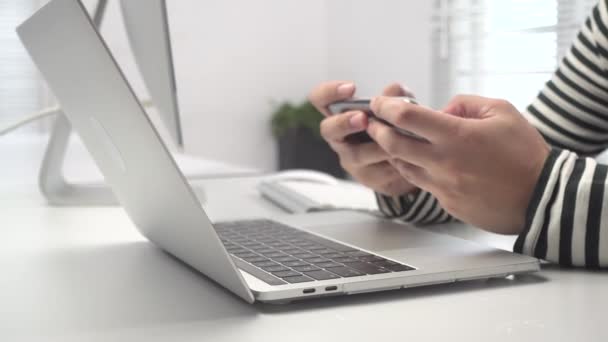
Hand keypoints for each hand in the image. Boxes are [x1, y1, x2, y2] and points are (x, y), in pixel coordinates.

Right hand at [308, 81, 416, 195]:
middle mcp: (340, 136)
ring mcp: (350, 158)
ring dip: (375, 146)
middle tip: (363, 118)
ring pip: (354, 154)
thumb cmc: (396, 128)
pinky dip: (390, 164)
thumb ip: (396, 97)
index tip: (351, 88)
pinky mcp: (366, 177)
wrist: (411, 161)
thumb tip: (393, 89)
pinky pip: (374, 172)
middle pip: (327, 129)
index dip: (329, 92)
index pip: (321, 99)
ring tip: (395, 141)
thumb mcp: (400, 108)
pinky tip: (404, 158)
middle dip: (344, 123)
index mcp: (342, 113)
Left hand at [367, 95, 549, 233]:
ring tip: (390, 140)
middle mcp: (444, 162)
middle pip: (393, 144)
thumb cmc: (525, 153)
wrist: (542, 197)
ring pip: (403, 166)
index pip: (407, 117)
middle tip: (372, 122)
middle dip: (377, 130)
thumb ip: (465, 104)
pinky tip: (418, 161)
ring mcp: (443, 186)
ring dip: (392, 152)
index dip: (386, 106)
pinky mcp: (446, 203)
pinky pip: (422, 184)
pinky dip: (415, 170)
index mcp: (457, 136)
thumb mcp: (502, 111)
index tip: (379, 102)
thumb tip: (441, 110)